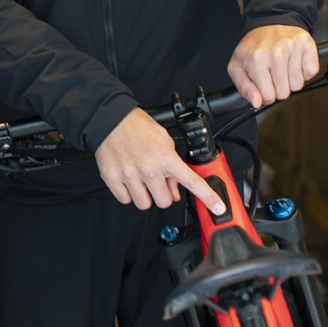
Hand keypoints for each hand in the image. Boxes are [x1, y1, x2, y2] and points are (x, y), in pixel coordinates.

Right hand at [95, 108, 225, 215]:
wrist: (109, 118)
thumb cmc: (136, 127)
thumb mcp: (163, 141)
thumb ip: (172, 167)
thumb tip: (174, 191)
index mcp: (165, 157)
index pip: (192, 181)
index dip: (208, 197)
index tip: (218, 208)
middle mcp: (149, 169)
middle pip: (165, 202)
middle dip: (163, 194)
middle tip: (156, 181)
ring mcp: (130, 175)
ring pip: (144, 204)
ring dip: (144, 195)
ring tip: (140, 179)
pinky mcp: (113, 178)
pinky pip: (125, 200)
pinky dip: (127, 193)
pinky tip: (127, 180)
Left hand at [228, 24, 318, 108]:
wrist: (268, 23)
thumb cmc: (254, 47)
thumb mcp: (238, 66)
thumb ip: (244, 87)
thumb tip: (257, 102)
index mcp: (256, 59)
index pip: (269, 96)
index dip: (266, 95)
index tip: (264, 85)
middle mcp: (275, 53)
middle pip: (284, 93)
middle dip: (278, 88)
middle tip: (273, 73)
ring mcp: (292, 48)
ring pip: (298, 85)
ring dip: (291, 79)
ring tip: (282, 66)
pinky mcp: (306, 44)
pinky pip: (311, 72)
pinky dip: (304, 71)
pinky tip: (293, 62)